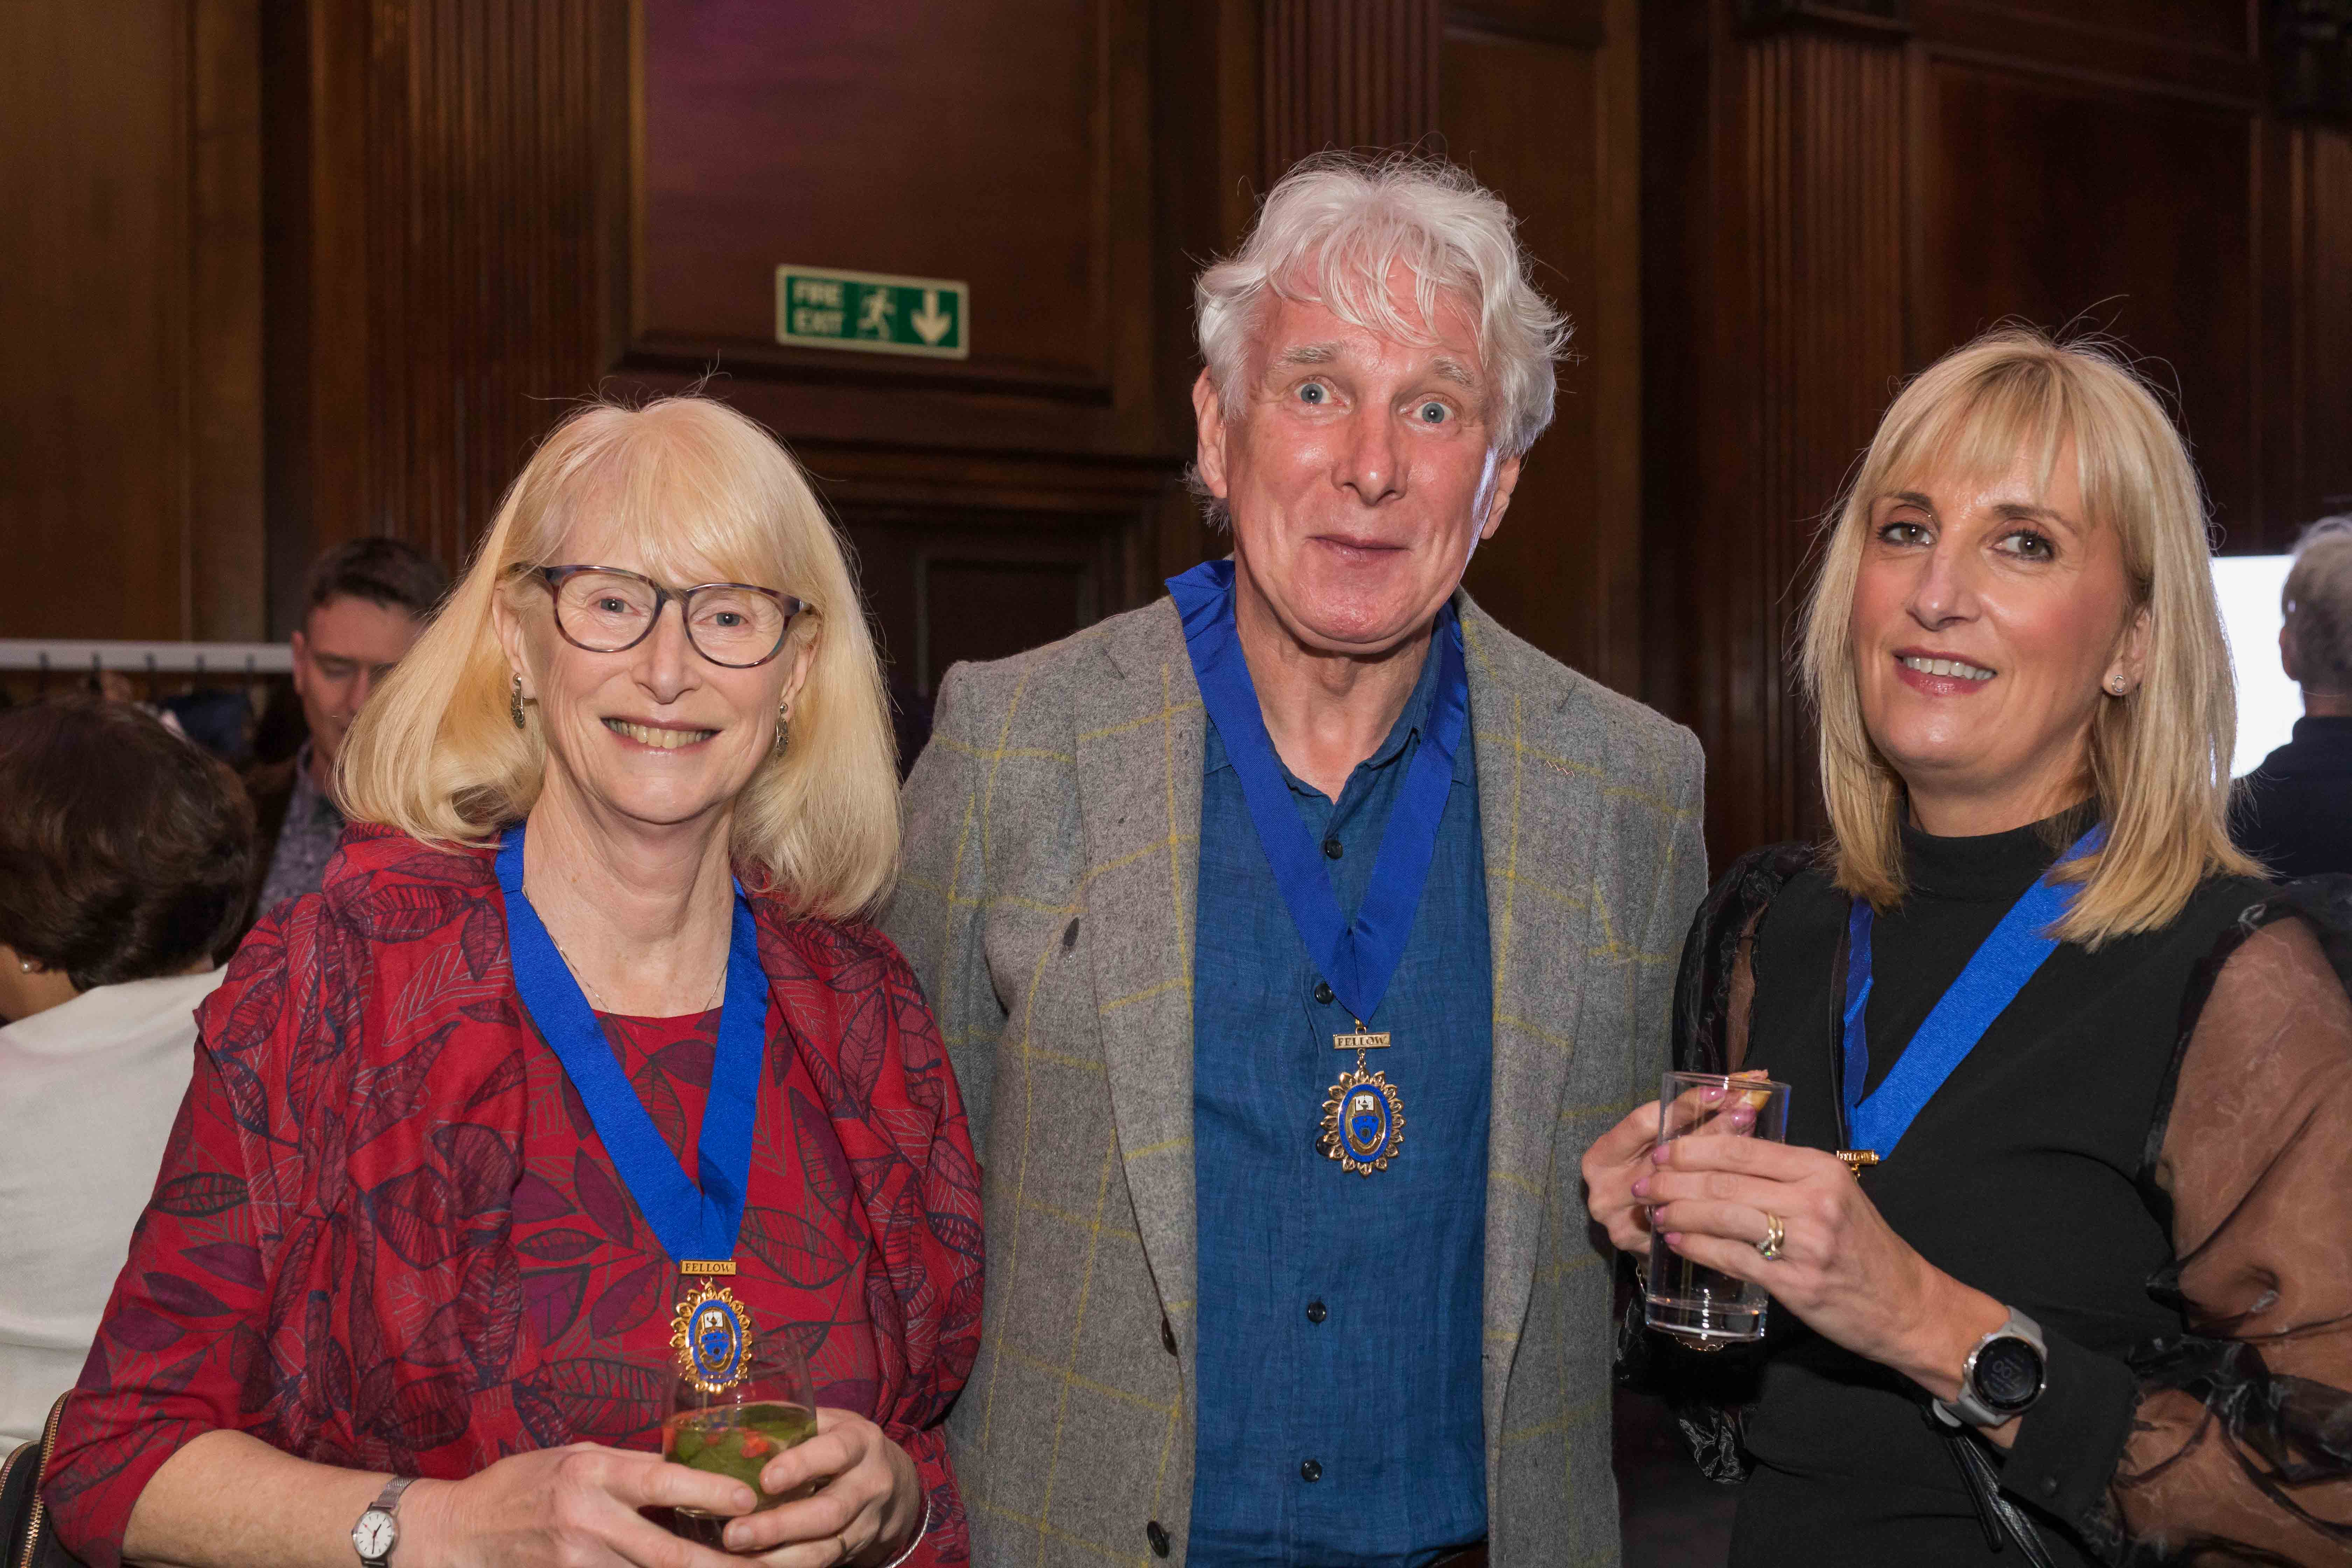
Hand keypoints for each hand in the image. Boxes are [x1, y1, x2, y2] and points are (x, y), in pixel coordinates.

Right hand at [409, 1443, 754, 1567]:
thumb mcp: (574, 1457)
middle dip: (723, 1565)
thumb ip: (626, 1467)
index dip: (713, 1492)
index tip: (752, 1500)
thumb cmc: (520, 1485)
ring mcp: (576, 1562)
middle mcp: (587, 1520)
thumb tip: (683, 1470)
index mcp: (592, 1473)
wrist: (456, 1533)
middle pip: (669, 1553)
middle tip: (767, 1564)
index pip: (665, 1481)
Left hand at [722, 1409, 922, 1565]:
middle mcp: (869, 1485)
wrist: (896, 1487)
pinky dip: (783, 1567)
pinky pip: (819, 1565)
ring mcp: (865, 1524)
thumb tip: (735, 1425)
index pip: (836, 1453)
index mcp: (861, 1443)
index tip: (765, 1479)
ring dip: (776, 1558)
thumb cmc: (847, 1446)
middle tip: (734, 1533)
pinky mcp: (855, 1551)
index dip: (801, 1465)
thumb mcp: (831, 1423)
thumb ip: (792, 1422)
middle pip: (829, 1512)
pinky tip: (752, 1566)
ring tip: (736, 1557)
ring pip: (823, 1549)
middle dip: (779, 1526)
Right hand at [1582, 1073, 1768, 1253]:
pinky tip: (1743, 1190)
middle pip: (1666, 1158)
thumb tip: (1732, 1094)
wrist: (1632, 1227)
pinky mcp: (1640, 1245)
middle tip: (1748, 1112)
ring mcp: (1619, 1221)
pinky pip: (1686, 1221)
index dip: (1683, 1106)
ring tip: (1754, 1148)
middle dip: (1713, 1131)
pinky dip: (1715, 1204)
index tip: (1721, 1091)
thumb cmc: (1645, 1176)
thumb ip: (1684, 1123)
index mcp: (1600, 1157)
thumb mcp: (1652, 1145)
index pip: (1642, 1124)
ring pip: (1680, 1190)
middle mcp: (1604, 1190)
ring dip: (1721, 1166)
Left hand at [1637, 1135, 2006, 1401]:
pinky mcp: (1794, 1283)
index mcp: (1821, 1170)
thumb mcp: (1836, 1195)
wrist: (1907, 1306)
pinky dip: (1697, 1247)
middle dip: (1674, 1178)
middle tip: (1643, 1181)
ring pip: (1722, 1215)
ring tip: (1653, 1210)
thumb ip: (1787, 1175)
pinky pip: (1731, 1258)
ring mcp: (1804, 1243)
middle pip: (1725, 1179)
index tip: (1661, 1149)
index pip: (1742, 1149)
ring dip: (1678, 1211)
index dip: (1693, 1148)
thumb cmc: (1865, 1248)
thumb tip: (1724, 1158)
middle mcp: (1813, 1200)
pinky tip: (1676, 1241)